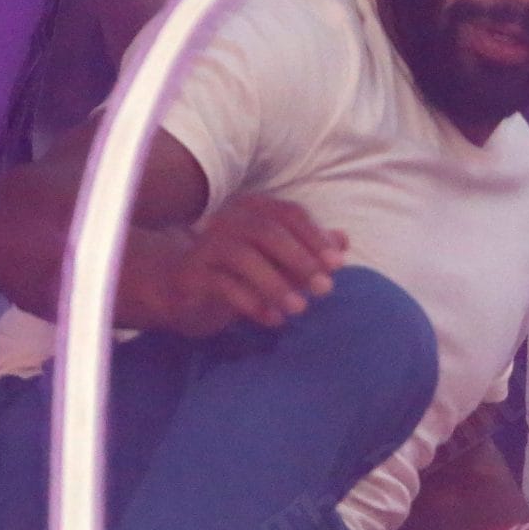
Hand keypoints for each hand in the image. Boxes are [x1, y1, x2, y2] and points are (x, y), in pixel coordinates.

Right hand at [133, 196, 346, 336]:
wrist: (184, 291)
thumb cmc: (241, 272)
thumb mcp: (278, 260)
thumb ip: (309, 249)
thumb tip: (343, 241)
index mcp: (251, 209)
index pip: (289, 214)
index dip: (315, 237)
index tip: (337, 265)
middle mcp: (226, 221)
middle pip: (266, 231)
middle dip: (300, 260)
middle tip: (325, 289)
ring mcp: (205, 246)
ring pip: (242, 256)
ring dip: (276, 283)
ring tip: (299, 308)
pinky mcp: (191, 276)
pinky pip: (222, 285)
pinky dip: (251, 303)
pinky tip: (273, 320)